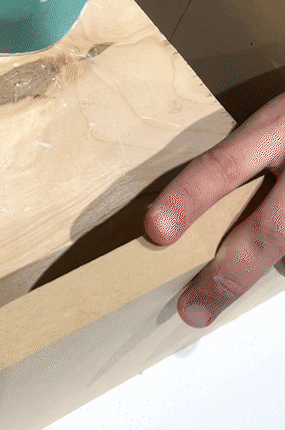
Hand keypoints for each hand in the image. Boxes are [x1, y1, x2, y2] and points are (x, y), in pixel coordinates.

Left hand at [145, 92, 284, 326]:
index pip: (226, 165)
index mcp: (278, 128)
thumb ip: (244, 154)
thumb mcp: (272, 119)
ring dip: (274, 264)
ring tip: (248, 256)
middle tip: (192, 309)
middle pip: (266, 231)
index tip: (156, 231)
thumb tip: (185, 214)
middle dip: (226, 277)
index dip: (189, 198)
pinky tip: (283, 250)